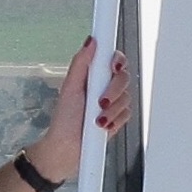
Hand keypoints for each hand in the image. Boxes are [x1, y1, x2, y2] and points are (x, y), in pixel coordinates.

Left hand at [26, 39, 133, 182]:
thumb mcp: (70, 88)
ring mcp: (112, 102)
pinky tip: (103, 125)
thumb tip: (90, 42)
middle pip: (123, 77)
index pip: (112, 58)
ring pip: (127, 97)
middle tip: (100, 101)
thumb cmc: (64, 121)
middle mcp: (104, 86)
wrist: (67, 149)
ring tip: (97, 118)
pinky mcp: (118, 117)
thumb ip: (81, 63)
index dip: (116, 60)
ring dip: (112, 109)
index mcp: (92, 75)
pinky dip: (116, 120)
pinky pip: (127, 113)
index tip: (113, 66)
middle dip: (113, 90)